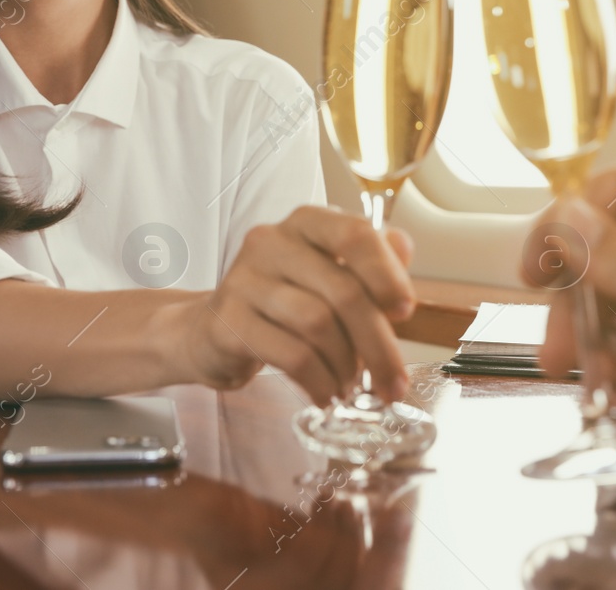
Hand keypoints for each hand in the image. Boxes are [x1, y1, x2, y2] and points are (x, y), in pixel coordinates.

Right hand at [172, 205, 416, 405]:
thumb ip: (369, 261)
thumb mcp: (327, 274)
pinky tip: (325, 392)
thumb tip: (403, 249)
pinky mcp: (228, 321)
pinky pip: (291, 354)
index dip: (387, 274)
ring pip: (317, 324)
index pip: (354, 234)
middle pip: (342, 290)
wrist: (210, 331)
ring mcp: (245, 280)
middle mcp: (271, 242)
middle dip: (377, 343)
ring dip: (345, 365)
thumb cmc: (282, 301)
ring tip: (349, 385)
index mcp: (305, 223)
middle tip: (393, 381)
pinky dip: (319, 380)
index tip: (404, 311)